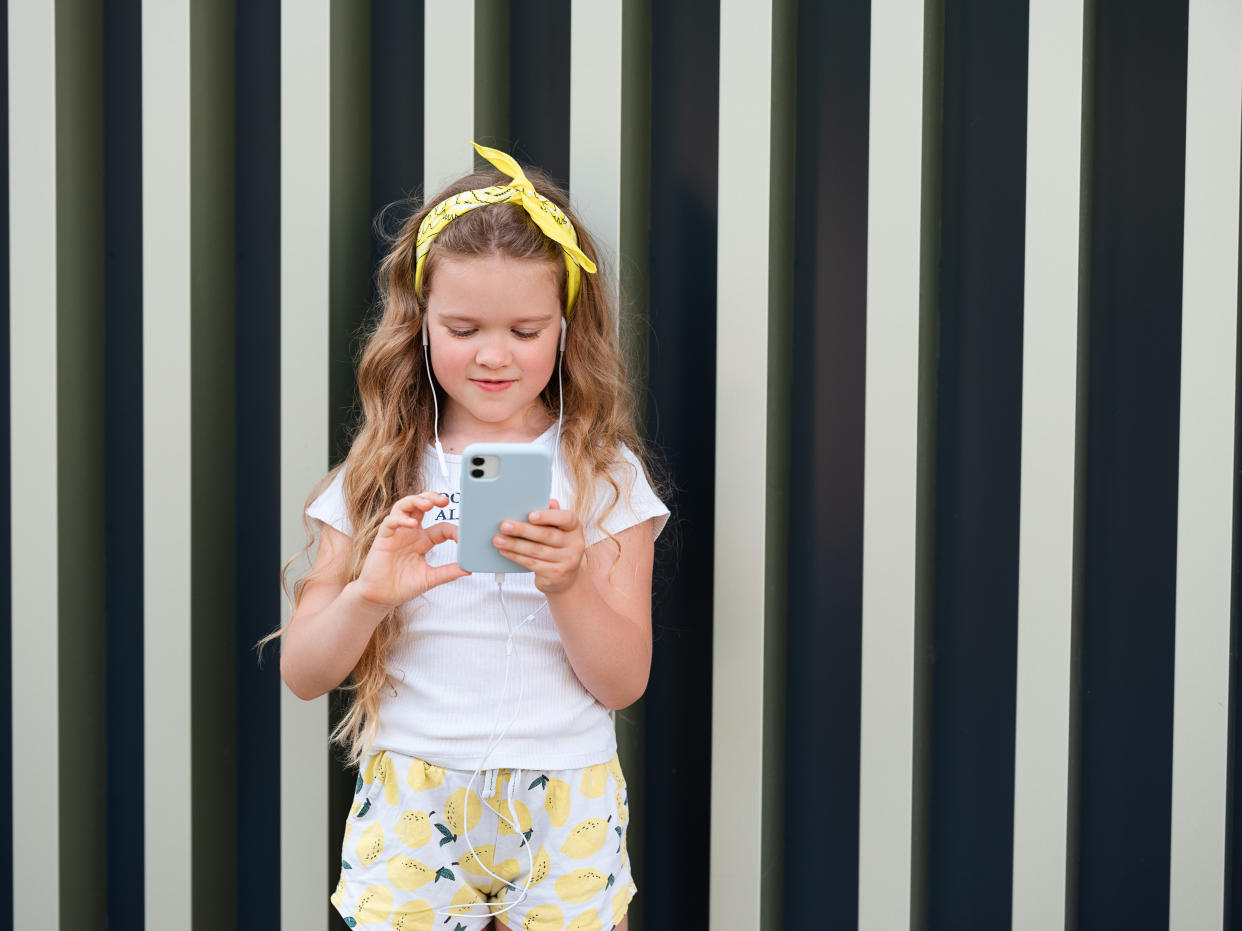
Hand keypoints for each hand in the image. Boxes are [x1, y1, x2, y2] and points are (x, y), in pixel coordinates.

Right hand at [354, 493, 468, 608]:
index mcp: (423, 541)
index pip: (442, 527)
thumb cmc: (402, 586)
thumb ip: (448, 572)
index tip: (462, 537)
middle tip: (444, 500)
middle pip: (421, 506)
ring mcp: (397, 533)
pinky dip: (401, 519)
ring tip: (428, 504)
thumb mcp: (430, 578)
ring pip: (404, 507)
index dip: (453, 529)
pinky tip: (412, 523)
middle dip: (432, 498)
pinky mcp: (383, 538)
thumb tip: (468, 569)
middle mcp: (411, 533)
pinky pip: (390, 522)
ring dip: (416, 501)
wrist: (380, 597)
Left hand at [494, 498, 585, 593]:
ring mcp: (568, 561)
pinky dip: (516, 557)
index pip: (566, 518)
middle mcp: (575, 544)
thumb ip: (553, 517)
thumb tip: (550, 501)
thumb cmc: (558, 548)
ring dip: (514, 544)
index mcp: (575, 528)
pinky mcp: (556, 574)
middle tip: (504, 525)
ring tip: (499, 539)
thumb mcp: (559, 531)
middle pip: (546, 535)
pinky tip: (505, 551)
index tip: (530, 515)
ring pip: (536, 550)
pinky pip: (532, 564)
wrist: (566, 577)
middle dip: (522, 530)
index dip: (548, 516)